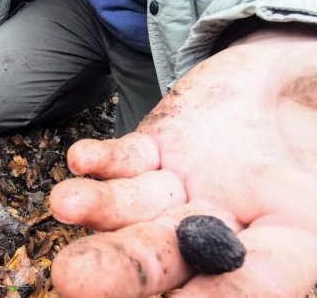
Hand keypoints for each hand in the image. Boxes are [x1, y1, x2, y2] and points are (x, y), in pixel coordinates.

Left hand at [49, 27, 316, 296]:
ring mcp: (182, 189)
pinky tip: (82, 159)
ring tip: (67, 204)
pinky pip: (126, 159)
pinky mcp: (154, 151)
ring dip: (102, 209)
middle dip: (126, 268)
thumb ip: (314, 165)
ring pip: (137, 208)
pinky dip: (104, 161)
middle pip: (171, 254)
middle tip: (76, 280)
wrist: (281, 82)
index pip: (256, 282)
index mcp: (288, 240)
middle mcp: (223, 225)